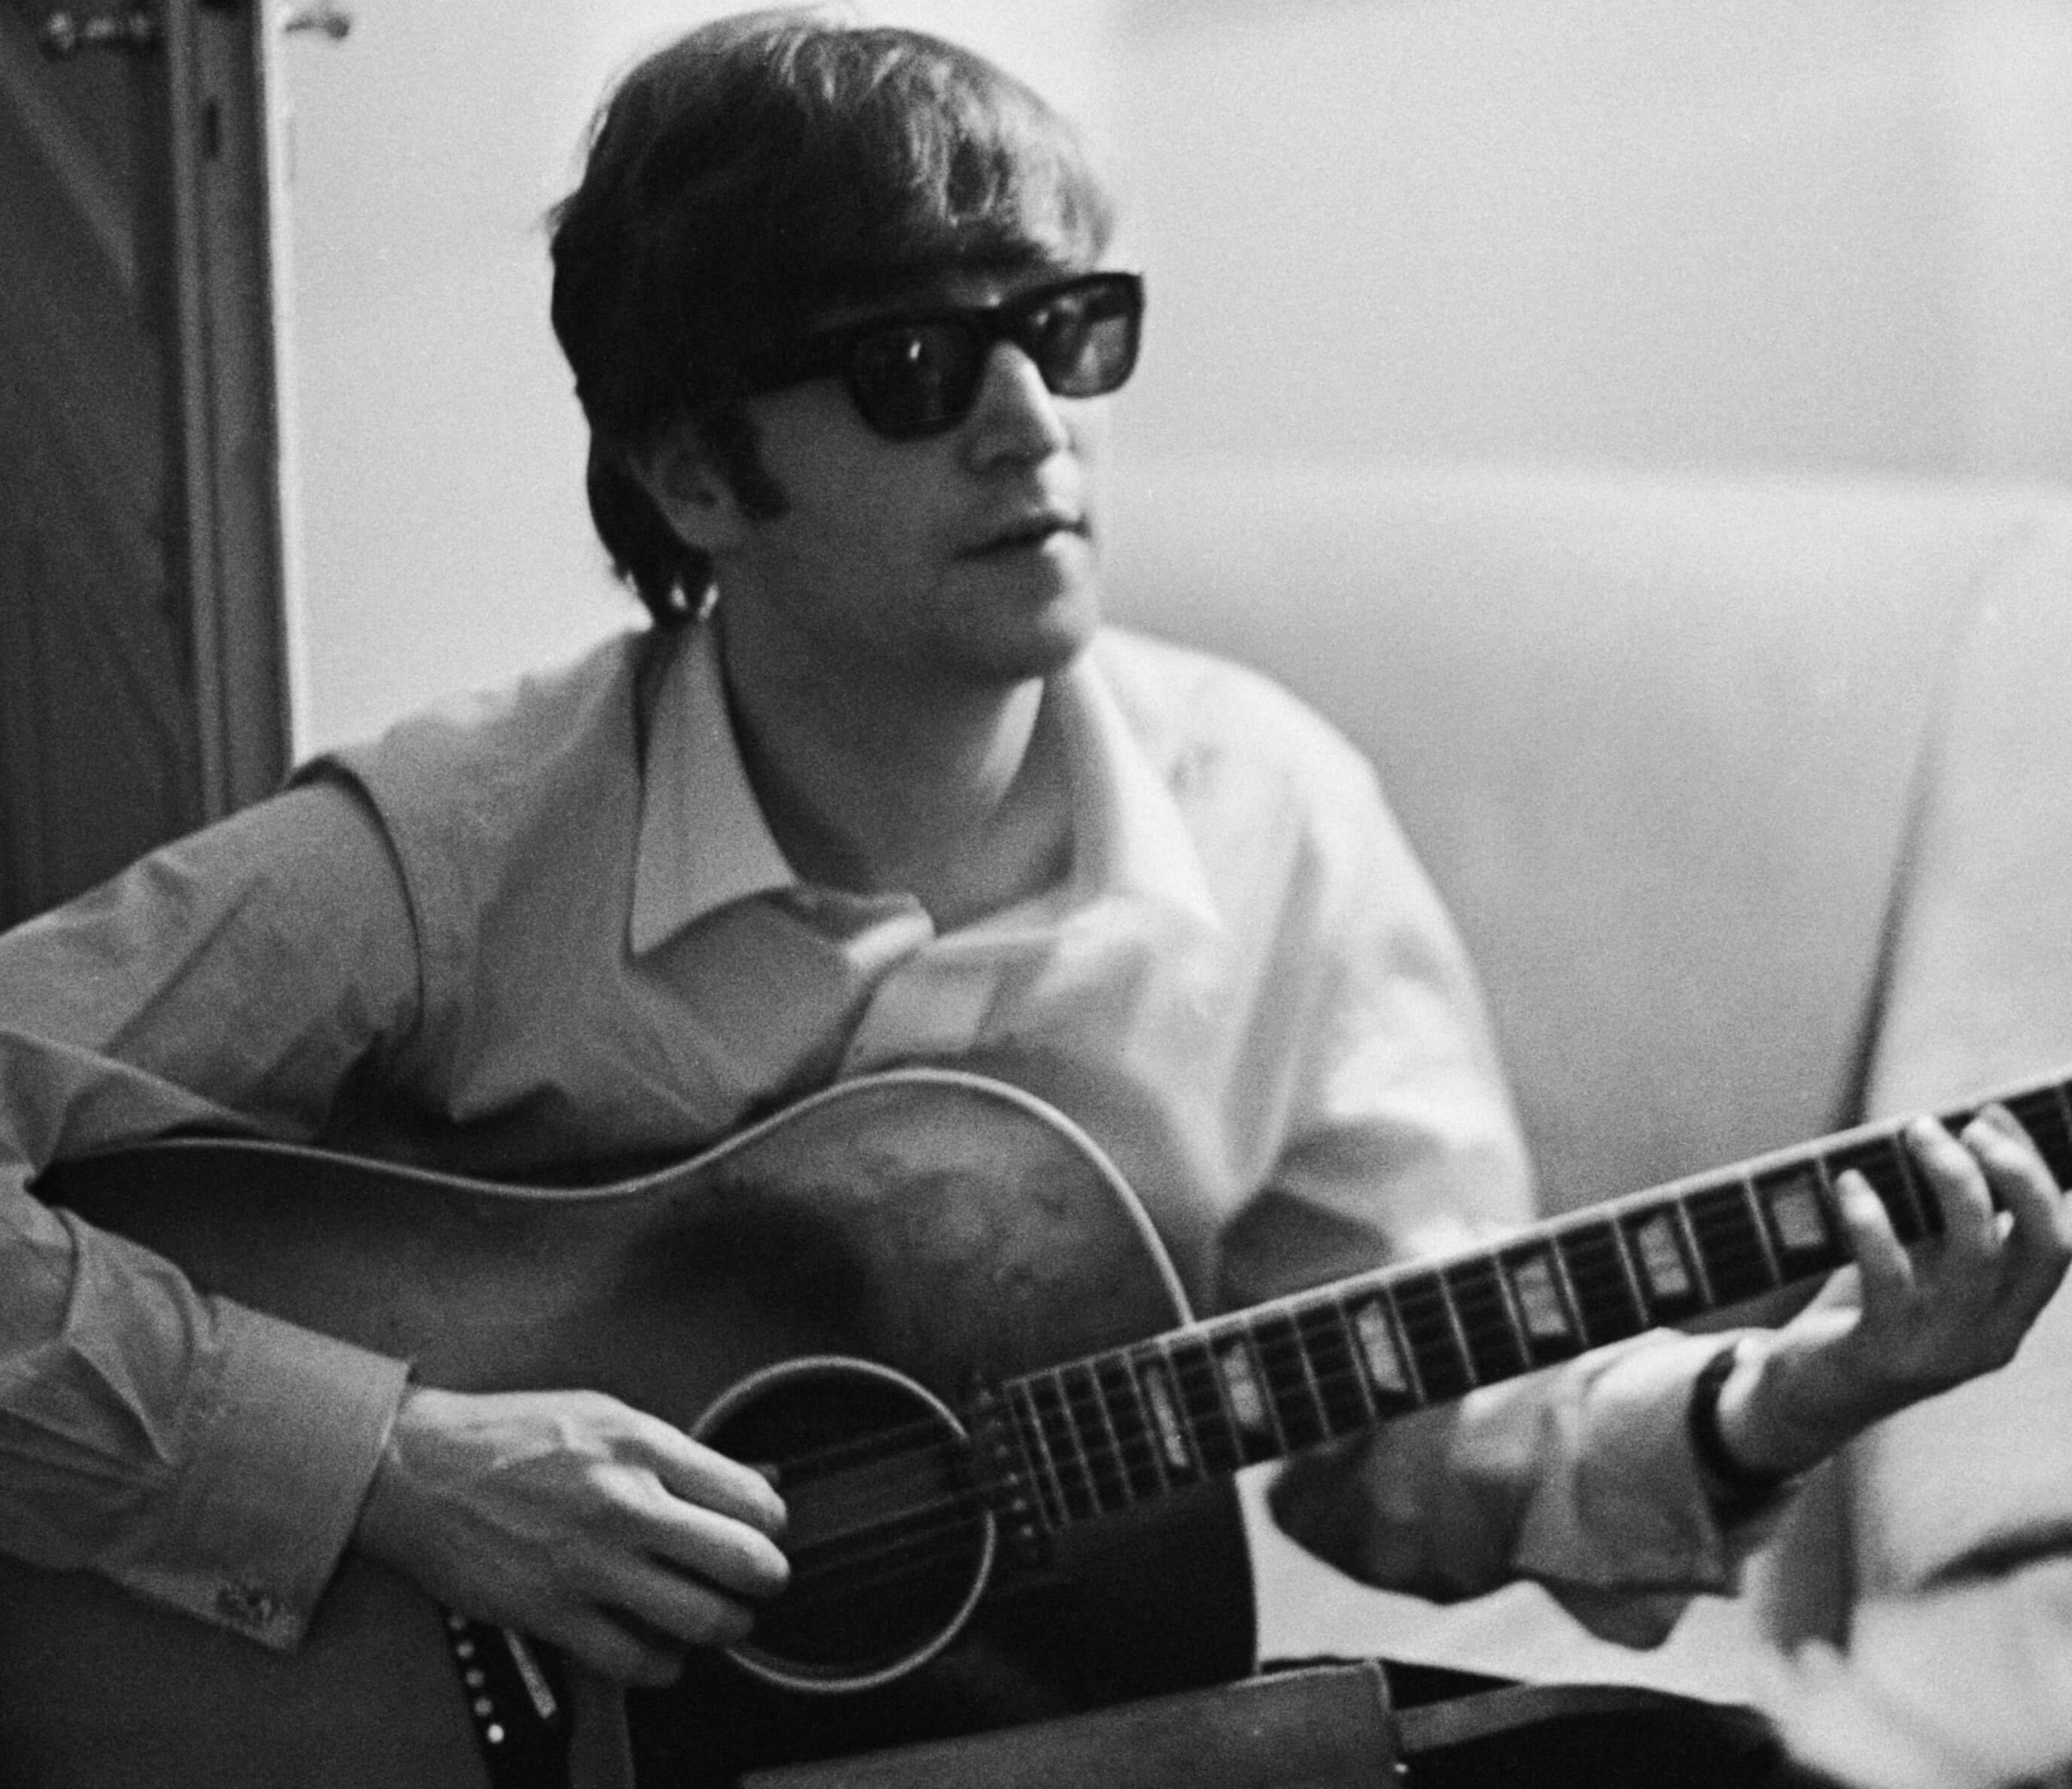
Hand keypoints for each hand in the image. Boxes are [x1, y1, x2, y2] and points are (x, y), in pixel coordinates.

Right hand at [354, 1386, 788, 1684]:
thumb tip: (756, 1479)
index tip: (764, 1529)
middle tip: (758, 1580)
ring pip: (703, 1620)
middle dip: (767, 1579)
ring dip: (727, 1626)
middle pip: (744, 1563)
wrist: (419, 1469)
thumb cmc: (512, 1436)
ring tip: (720, 1616)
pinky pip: (638, 1662)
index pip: (753, 1499)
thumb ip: (683, 1454)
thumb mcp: (607, 1416)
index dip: (773, 1522)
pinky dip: (665, 1664)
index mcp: (642, 1446)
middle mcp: (625, 1505)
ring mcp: (590, 1564)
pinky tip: (662, 1645)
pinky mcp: (553, 1614)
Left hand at [1714, 1105, 2071, 1479]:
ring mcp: (1944, 1350)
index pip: (2058, 1242)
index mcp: (2011, 1315)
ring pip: (1975, 1253)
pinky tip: (1849, 1182)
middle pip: (2043, 1246)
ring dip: (1949, 1180)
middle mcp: (1993, 1336)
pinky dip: (1873, 1220)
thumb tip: (1951, 1134)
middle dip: (2017, 1174)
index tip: (1994, 1114)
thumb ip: (1942, 1223)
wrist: (1805, 1397)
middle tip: (1966, 1124)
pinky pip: (1890, 1275)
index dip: (2037, 1173)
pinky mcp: (1885, 1352)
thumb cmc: (1863, 1314)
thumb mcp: (1918, 1268)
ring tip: (1911, 1132)